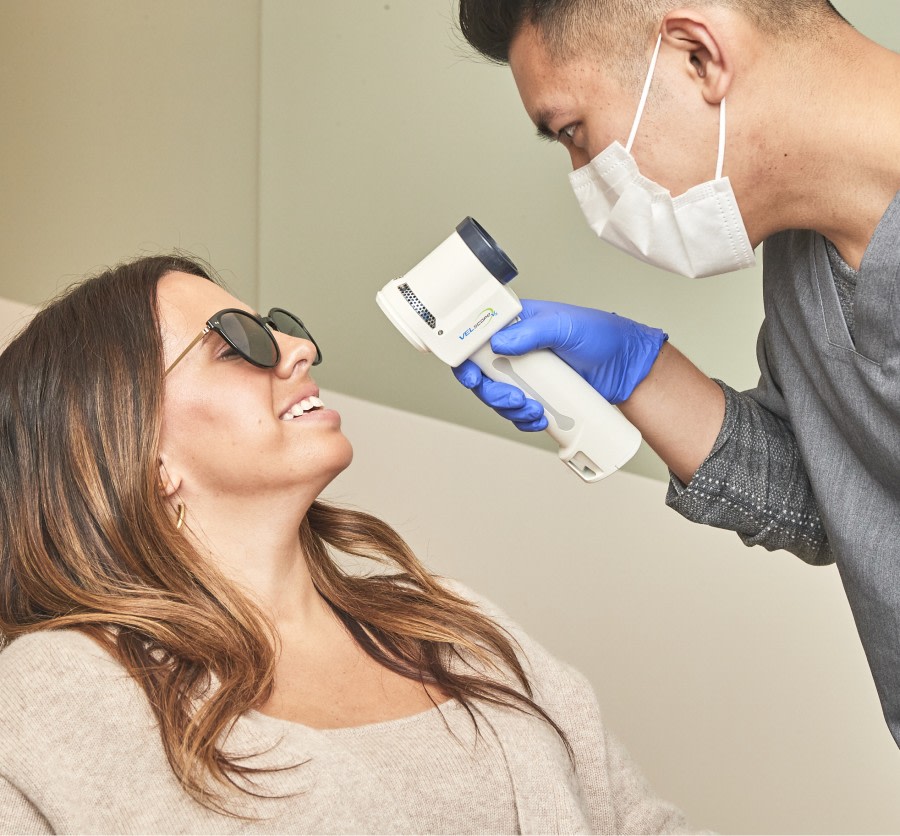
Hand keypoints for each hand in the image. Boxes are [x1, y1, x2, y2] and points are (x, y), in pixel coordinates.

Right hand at [452, 299, 667, 430]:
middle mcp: (515, 350)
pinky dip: (523, 420)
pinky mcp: (538, 395)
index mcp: (515, 325)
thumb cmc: (601, 336)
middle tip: (512, 398)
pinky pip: (517, 412)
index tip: (473, 377)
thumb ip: (532, 332)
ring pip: (497, 397)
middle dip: (491, 393)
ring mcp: (526, 375)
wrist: (627, 367)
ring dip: (508, 409)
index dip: (466, 361)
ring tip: (532, 410)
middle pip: (482, 375)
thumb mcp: (566, 327)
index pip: (476, 340)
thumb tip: (498, 342)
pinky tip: (538, 419)